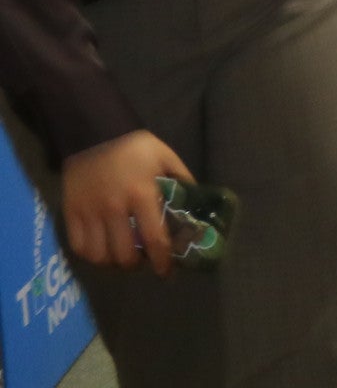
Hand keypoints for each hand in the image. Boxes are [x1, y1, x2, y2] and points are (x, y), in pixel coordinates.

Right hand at [61, 130, 191, 273]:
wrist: (95, 133)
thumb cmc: (135, 147)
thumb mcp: (166, 157)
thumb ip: (182, 180)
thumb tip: (196, 204)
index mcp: (143, 195)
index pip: (154, 239)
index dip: (162, 261)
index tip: (166, 272)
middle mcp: (115, 208)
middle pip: (124, 255)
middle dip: (136, 264)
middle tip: (143, 260)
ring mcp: (90, 212)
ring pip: (99, 256)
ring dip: (113, 263)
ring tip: (122, 257)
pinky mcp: (71, 213)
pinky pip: (78, 247)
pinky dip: (90, 255)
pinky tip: (101, 251)